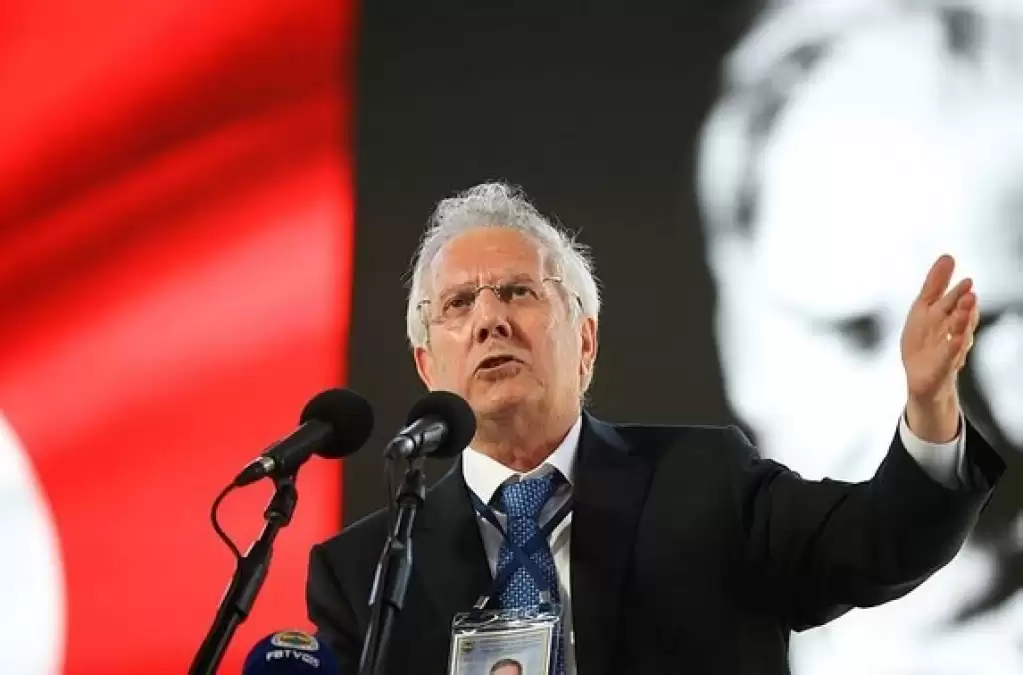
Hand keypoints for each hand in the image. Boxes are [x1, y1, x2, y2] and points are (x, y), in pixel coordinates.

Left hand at [900, 255, 978, 441]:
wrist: (921, 377)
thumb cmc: (924, 340)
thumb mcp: (923, 309)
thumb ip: (935, 284)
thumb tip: (948, 256)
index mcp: (947, 316)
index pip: (954, 302)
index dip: (959, 293)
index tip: (967, 281)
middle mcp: (953, 332)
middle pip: (959, 317)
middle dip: (964, 306)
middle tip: (970, 293)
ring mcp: (949, 350)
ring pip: (958, 335)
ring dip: (962, 323)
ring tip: (965, 311)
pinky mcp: (942, 367)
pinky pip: (948, 358)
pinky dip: (953, 349)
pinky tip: (957, 341)